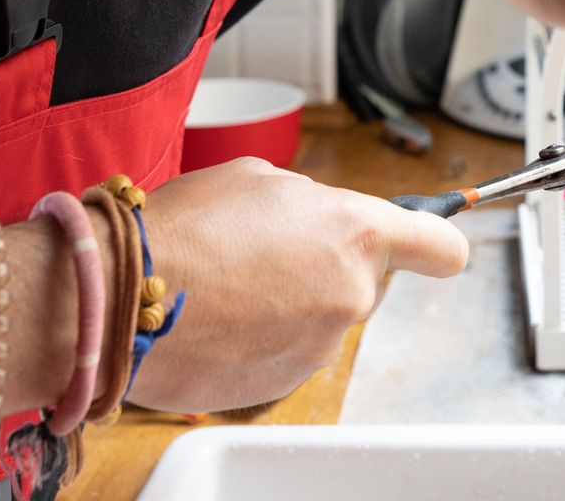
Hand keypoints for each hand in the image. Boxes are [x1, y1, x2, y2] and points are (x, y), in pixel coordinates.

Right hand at [124, 158, 468, 411]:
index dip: (434, 243)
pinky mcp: (282, 387)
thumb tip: (320, 218)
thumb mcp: (257, 178)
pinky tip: (216, 316)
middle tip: (270, 249)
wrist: (124, 298)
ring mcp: (318, 348)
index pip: (440, 248)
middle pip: (367, 281)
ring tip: (227, 282)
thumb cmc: (185, 227)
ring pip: (320, 317)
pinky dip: (259, 337)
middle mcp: (350, 295)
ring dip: (289, 302)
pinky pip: (284, 352)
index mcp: (356, 233)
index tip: (427, 245)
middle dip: (329, 265)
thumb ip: (309, 202)